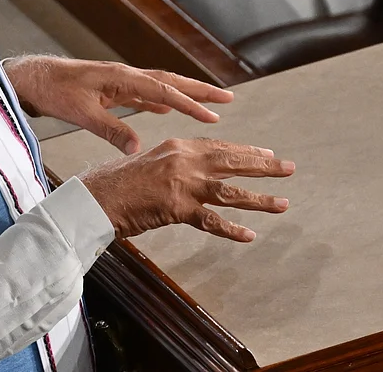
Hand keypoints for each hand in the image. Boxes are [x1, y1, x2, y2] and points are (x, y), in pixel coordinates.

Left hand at [3, 56, 232, 153]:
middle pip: (170, 81)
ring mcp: (120, 80)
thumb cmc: (54, 92)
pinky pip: (145, 93)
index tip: (212, 115)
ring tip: (209, 103)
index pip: (163, 90)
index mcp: (121, 78)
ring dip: (185, 93)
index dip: (189, 103)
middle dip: (200, 90)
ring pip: (161, 86)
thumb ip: (111, 129)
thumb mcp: (82, 114)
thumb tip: (138, 148)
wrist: (33, 78)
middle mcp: (126, 75)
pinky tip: (168, 109)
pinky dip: (162, 100)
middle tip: (228, 98)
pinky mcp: (112, 88)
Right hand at [78, 138, 293, 242]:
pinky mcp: (177, 208)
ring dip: (259, 199)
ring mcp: (182, 184)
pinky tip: (249, 235)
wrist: (94, 197)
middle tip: (288, 168)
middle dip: (263, 166)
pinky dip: (232, 230)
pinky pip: (212, 221)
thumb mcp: (147, 161)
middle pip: (232, 162)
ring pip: (230, 191)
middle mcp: (184, 161)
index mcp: (176, 146)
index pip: (219, 147)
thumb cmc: (114, 182)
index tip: (266, 153)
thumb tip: (192, 170)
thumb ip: (173, 164)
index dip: (245, 151)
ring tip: (283, 204)